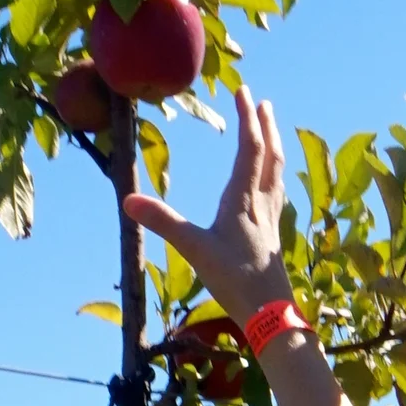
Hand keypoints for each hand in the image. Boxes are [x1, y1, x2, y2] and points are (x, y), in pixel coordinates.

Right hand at [123, 84, 287, 318]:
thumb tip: (128, 201)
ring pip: (277, 174)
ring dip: (275, 147)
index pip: (249, 148)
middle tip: (263, 103)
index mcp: (243, 199)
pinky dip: (276, 178)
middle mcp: (261, 204)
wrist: (271, 315)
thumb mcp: (194, 249)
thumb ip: (163, 222)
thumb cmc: (234, 280)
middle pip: (270, 155)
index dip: (246, 118)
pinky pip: (277, 196)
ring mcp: (271, 220)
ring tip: (274, 132)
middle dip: (266, 126)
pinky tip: (273, 184)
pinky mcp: (274, 237)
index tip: (243, 91)